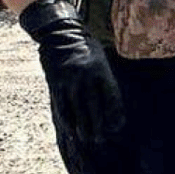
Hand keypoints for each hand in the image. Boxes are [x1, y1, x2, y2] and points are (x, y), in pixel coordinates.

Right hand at [20, 0, 125, 143]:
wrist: (60, 33)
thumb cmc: (85, 47)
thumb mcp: (101, 58)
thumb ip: (105, 78)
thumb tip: (112, 103)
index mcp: (101, 70)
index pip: (111, 97)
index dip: (114, 114)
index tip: (117, 128)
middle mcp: (87, 77)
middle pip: (94, 106)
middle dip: (98, 125)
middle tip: (101, 140)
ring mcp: (70, 80)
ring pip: (78, 109)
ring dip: (83, 126)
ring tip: (87, 139)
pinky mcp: (57, 82)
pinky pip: (62, 105)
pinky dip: (67, 119)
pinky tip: (71, 129)